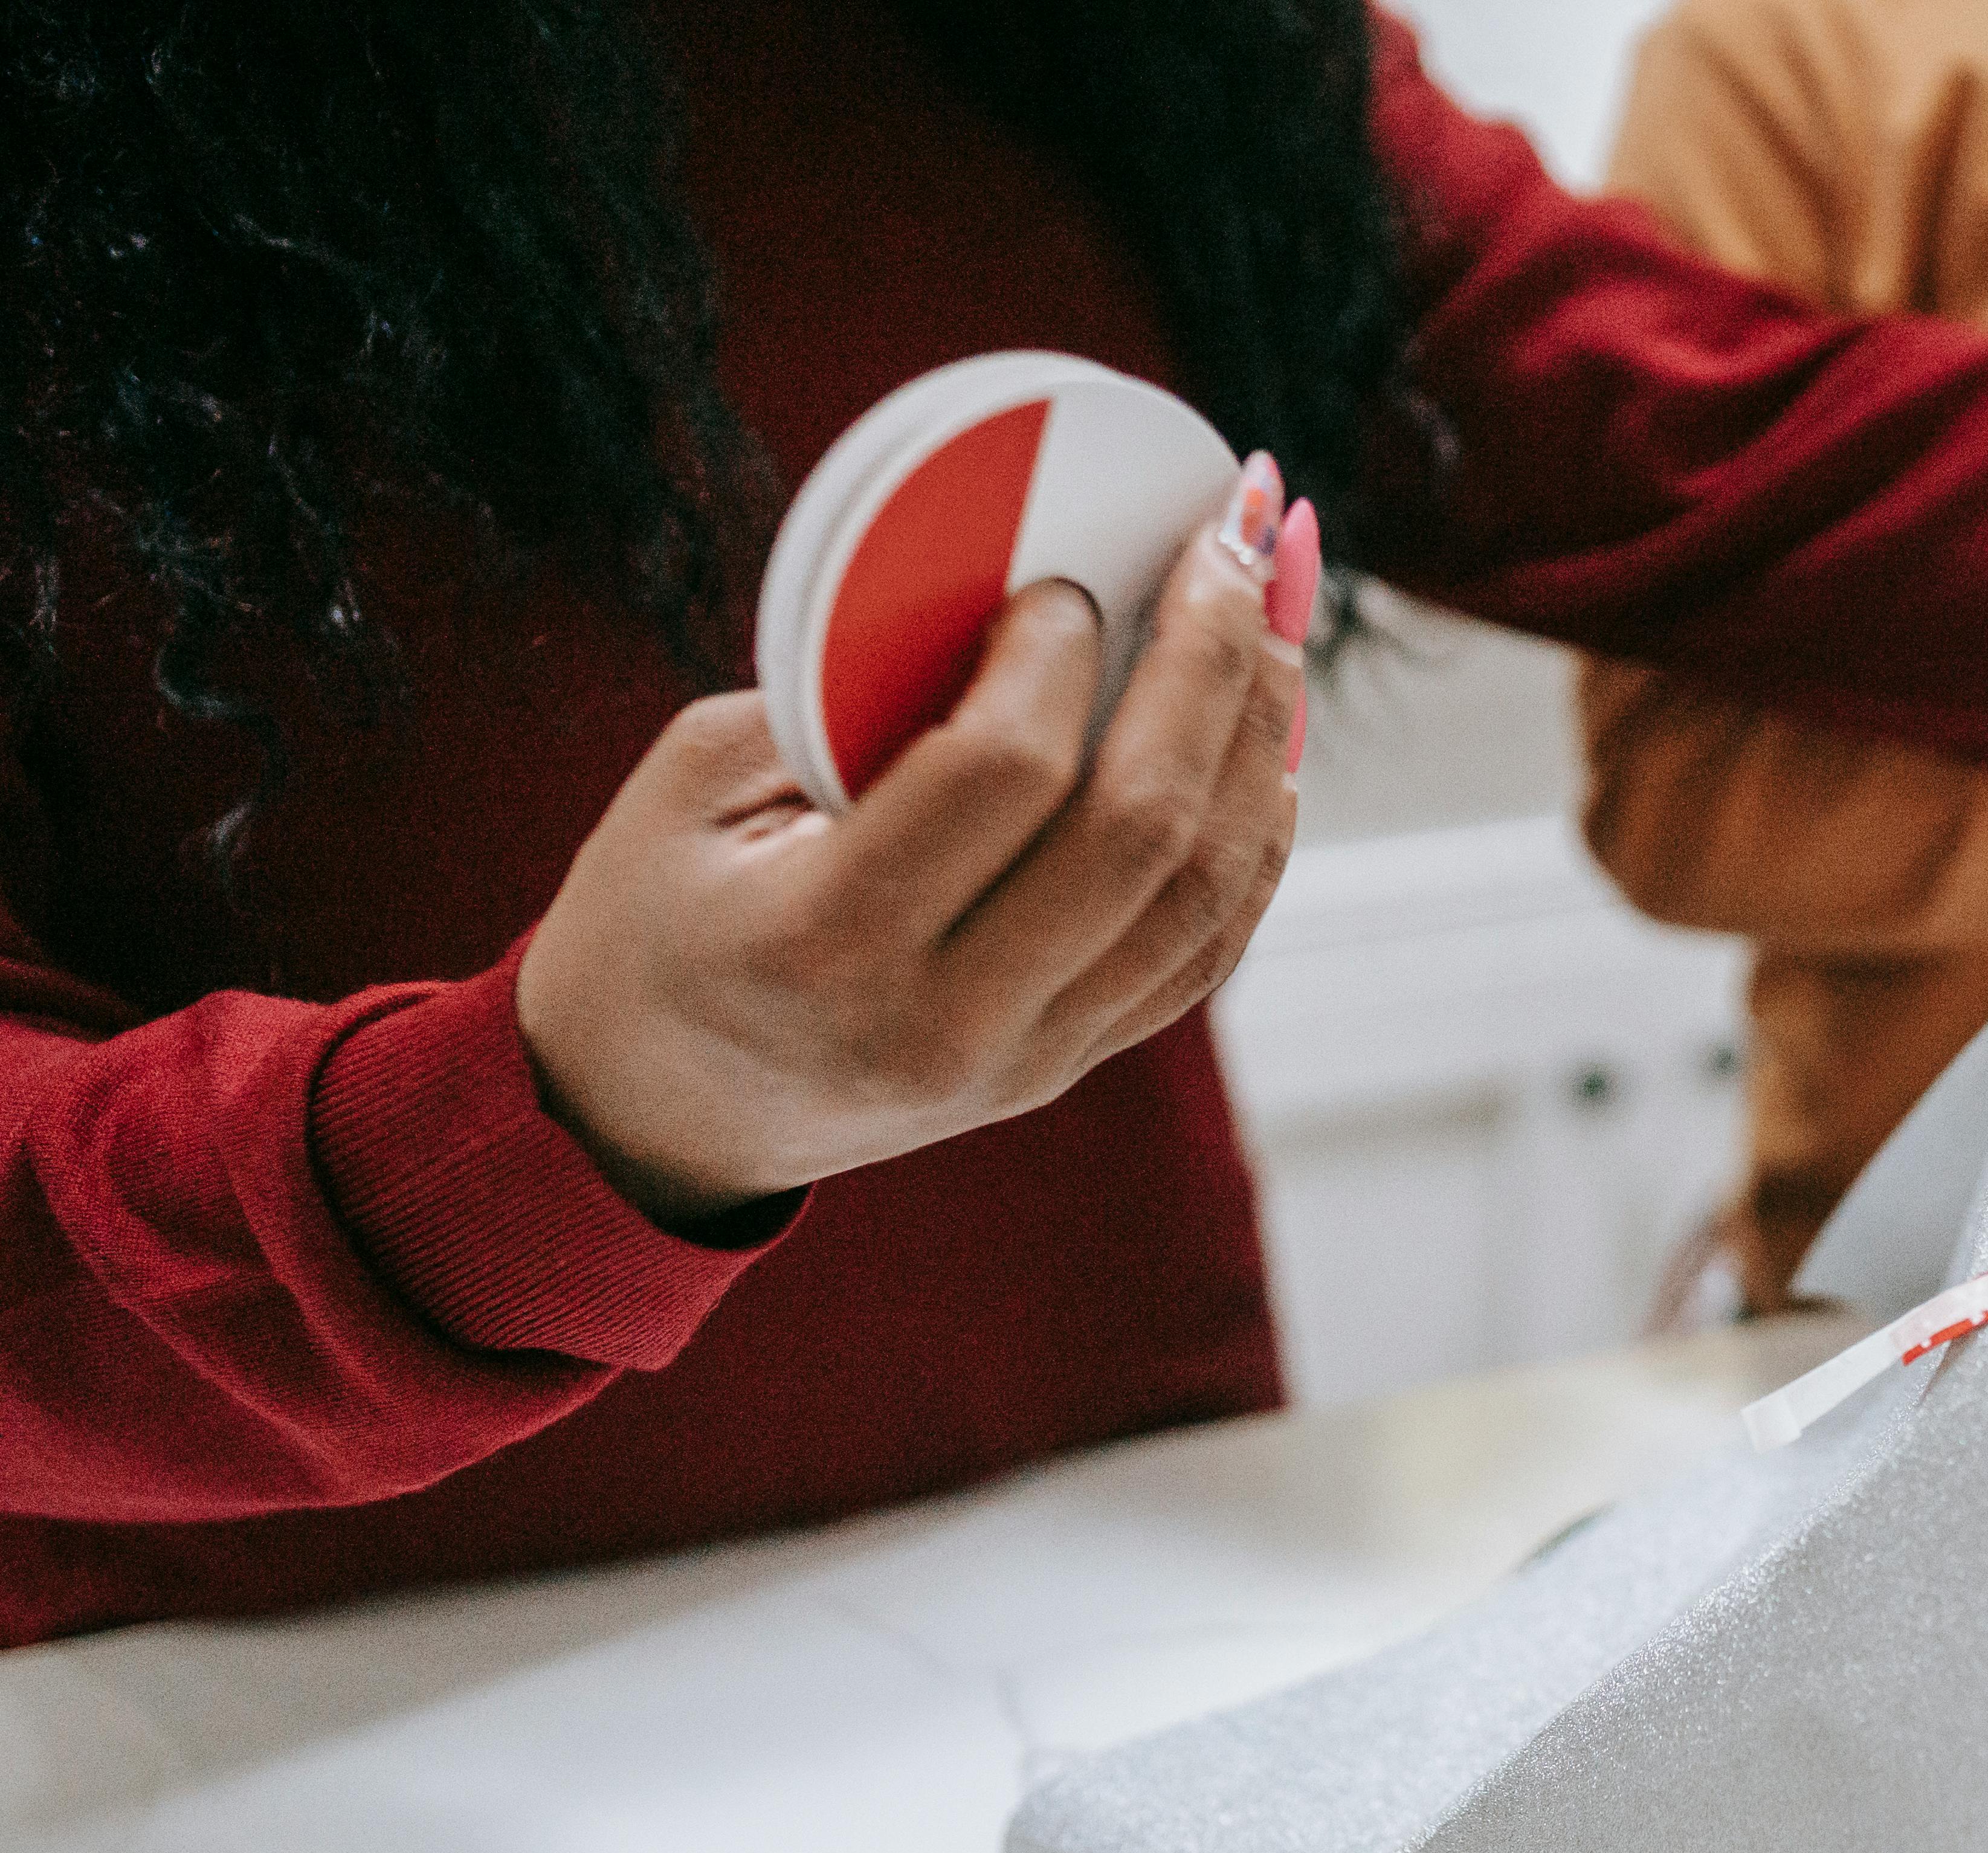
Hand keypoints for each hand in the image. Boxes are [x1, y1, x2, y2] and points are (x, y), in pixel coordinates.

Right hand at [517, 479, 1310, 1227]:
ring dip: (1260, 747)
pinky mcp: (1066, 1068)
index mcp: (820, 939)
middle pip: (1138, 832)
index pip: (998, 774)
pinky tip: (1269, 754)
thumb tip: (1019, 583)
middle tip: (1237, 548)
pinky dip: (1257, 847)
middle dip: (1210, 668)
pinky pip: (1201, 954)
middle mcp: (940, 1019)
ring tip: (1277, 630)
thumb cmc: (656, 914)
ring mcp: (1021, 1060)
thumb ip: (841, 697)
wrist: (654, 1113)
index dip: (1057, 656)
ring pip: (1200, 896)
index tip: (1069, 580)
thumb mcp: (692, 787)